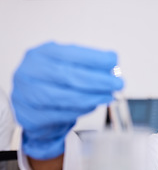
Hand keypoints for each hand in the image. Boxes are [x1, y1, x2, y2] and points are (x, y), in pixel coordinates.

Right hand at [12, 42, 122, 159]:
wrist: (30, 105)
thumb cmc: (52, 82)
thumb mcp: (66, 65)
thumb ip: (86, 64)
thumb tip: (112, 63)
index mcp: (42, 54)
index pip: (71, 54)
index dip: (94, 58)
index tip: (114, 60)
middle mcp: (30, 72)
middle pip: (70, 76)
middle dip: (98, 81)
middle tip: (118, 83)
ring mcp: (27, 94)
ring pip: (66, 97)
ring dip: (93, 98)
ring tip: (109, 96)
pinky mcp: (30, 115)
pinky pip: (62, 114)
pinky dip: (82, 110)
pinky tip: (93, 105)